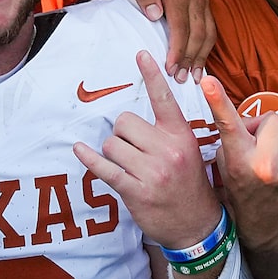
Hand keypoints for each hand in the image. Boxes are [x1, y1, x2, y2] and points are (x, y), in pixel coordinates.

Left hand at [73, 51, 219, 249]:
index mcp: (181, 134)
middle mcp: (168, 149)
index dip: (152, 75)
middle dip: (122, 134)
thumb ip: (167, 130)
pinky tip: (79, 150)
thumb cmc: (188, 183)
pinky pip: (104, 168)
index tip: (141, 53)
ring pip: (111, 144)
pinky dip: (88, 159)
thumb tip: (133, 115)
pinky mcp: (136, 190)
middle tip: (134, 150)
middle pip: (124, 122)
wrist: (198, 224)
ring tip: (130, 167)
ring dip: (113, 153)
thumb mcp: (189, 150)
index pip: (164, 99)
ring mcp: (152, 171)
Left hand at [99, 0, 214, 77]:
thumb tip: (155, 13)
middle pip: (197, 34)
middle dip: (189, 59)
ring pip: (207, 36)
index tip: (170, 69)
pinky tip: (198, 67)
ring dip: (200, 58)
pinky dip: (205, 51)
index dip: (177, 50)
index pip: (181, 27)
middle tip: (180, 79)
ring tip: (191, 78)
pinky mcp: (204, 10)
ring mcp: (202, 3)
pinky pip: (210, 33)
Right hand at [201, 75, 277, 278]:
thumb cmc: (247, 192)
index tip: (208, 81)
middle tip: (265, 151)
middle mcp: (266, 165)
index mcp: (239, 160)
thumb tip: (257, 120)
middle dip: (269, 130)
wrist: (270, 231)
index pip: (227, 124)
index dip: (216, 101)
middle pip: (273, 119)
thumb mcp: (226, 166)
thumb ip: (235, 136)